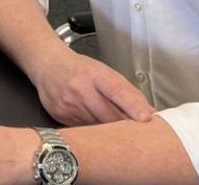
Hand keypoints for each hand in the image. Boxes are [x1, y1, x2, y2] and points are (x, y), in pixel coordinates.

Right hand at [31, 49, 154, 124]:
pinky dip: (92, 130)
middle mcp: (80, 88)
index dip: (133, 106)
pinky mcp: (60, 116)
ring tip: (114, 128)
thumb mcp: (105, 72)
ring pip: (97, 127)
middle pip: (109, 116)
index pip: (117, 91)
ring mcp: (68, 103)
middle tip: (137, 133)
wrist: (48, 65)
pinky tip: (93, 122)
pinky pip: (84, 130)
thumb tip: (150, 114)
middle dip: (125, 126)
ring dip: (109, 131)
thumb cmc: (80, 69)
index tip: (147, 118)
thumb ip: (127, 92)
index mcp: (95, 74)